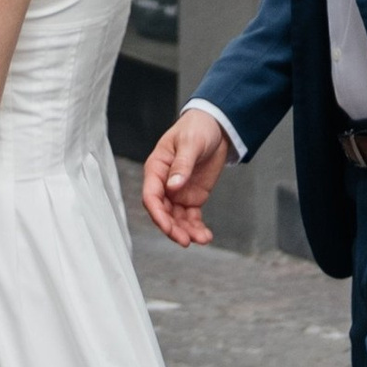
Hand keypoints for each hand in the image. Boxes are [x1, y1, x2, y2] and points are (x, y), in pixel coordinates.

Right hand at [142, 108, 230, 247]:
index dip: (157, 213)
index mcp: (157, 168)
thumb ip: (182, 164)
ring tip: (201, 239)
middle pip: (162, 212)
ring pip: (177, 218)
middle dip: (172, 228)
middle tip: (185, 240)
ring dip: (186, 231)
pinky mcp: (192, 197)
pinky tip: (205, 236)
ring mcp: (178, 192)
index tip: (168, 226)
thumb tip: (172, 186)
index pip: (151, 196)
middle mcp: (164, 184)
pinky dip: (197, 228)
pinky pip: (191, 217)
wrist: (216, 127)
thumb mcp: (191, 142)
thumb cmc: (197, 128)